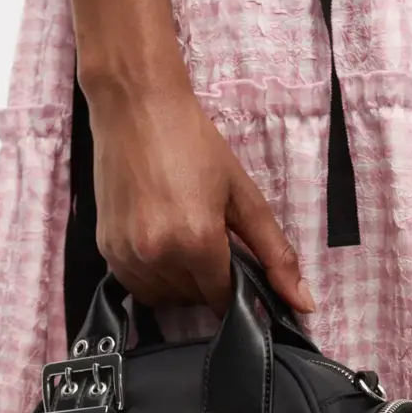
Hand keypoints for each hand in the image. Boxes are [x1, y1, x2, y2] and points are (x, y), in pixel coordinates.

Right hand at [86, 79, 315, 315]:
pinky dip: (152, 277)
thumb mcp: (244, 196)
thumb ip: (275, 254)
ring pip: (163, 298)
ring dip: (179, 283)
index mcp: (198, 243)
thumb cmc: (194, 144)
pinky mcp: (106, 249)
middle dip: (207, 281)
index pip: (222, 300)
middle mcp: (158, 256)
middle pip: (193, 299)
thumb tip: (305, 304)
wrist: (136, 108)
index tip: (236, 266)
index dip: (234, 289)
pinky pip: (136, 286)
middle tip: (209, 240)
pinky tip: (160, 243)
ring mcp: (127, 255)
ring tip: (183, 241)